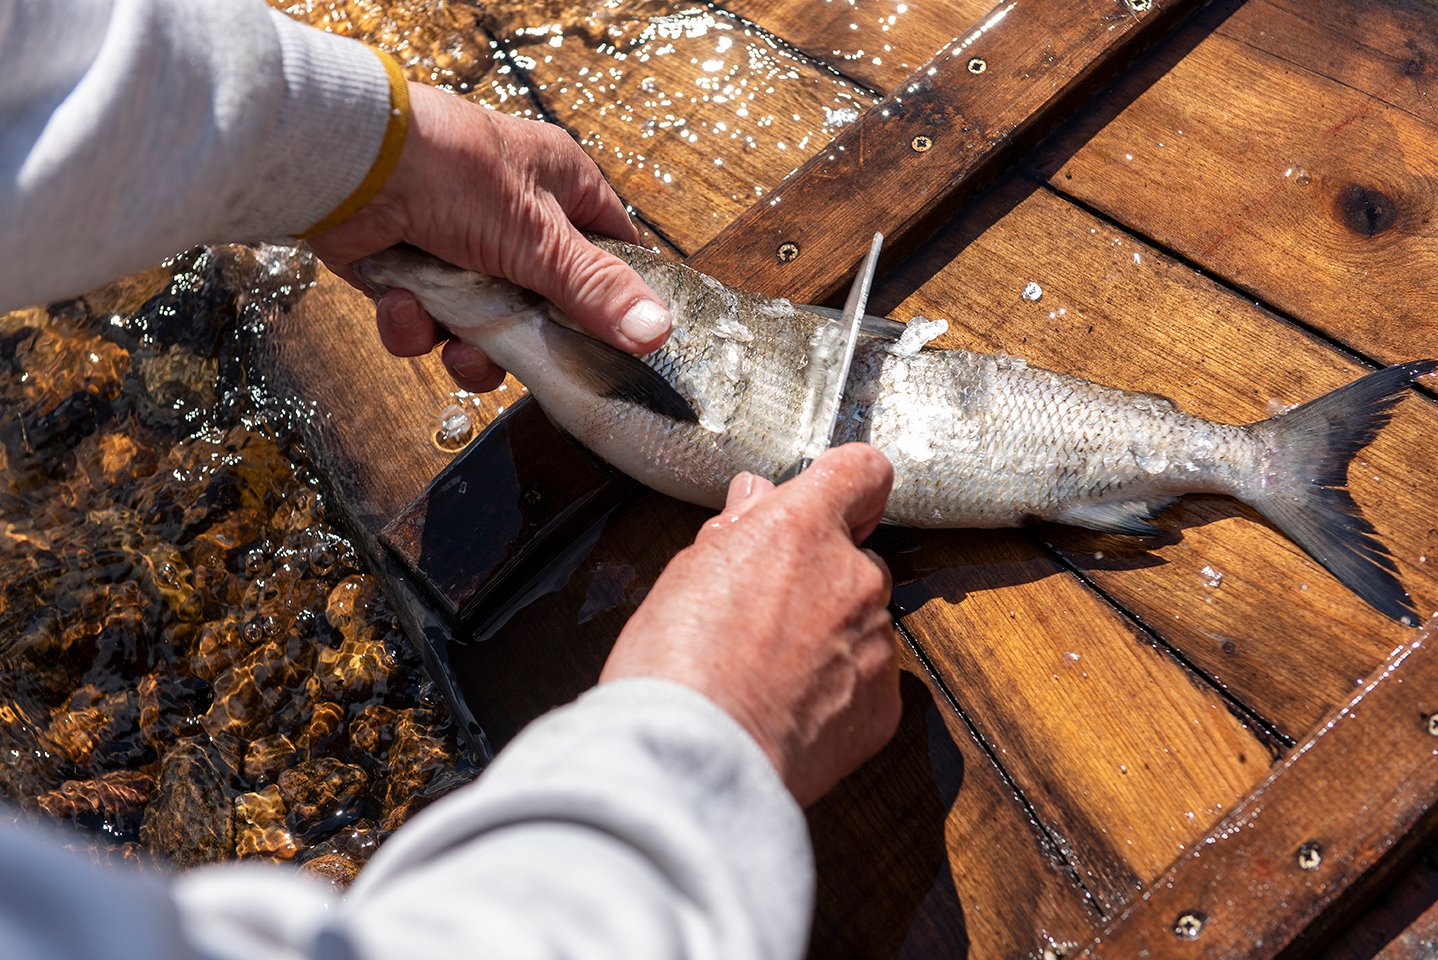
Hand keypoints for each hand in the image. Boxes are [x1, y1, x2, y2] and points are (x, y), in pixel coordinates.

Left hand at [308, 82, 670, 391]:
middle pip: (543, 304)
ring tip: (448, 337)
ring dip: (461, 341)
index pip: (609, 247)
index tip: (617, 339)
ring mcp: (457, 245)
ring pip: (481, 324)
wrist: (349, 163)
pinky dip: (411, 322)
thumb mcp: (540, 237)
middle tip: (520, 354)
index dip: (615, 293)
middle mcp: (511, 216)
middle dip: (524, 338)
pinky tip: (401, 302)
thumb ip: (598, 290)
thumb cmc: (454, 171)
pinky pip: (425, 321)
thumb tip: (659, 333)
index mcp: (558, 186)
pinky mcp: (408, 270)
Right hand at [601, 444, 900, 806]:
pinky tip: (786, 712)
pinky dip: (837, 694)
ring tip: (766, 675)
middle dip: (820, 578)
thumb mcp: (685, 575)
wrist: (691, 761)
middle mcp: (853, 578)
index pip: (861, 471)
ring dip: (828, 638)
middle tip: (762, 615)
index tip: (829, 501)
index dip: (846, 484)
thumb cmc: (674, 667)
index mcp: (801, 531)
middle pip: (857, 558)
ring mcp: (876, 644)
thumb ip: (735, 530)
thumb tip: (756, 499)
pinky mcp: (882, 707)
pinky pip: (868, 682)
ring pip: (862, 623)